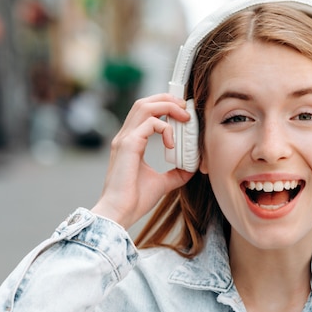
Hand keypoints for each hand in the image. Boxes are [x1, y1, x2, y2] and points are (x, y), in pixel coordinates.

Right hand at [91, 94, 194, 228]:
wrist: (120, 212)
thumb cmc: (134, 200)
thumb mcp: (162, 183)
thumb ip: (176, 173)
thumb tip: (192, 168)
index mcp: (130, 142)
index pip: (145, 113)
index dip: (163, 106)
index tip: (183, 113)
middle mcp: (125, 137)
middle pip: (144, 102)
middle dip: (167, 100)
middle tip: (185, 108)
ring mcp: (125, 139)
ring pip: (145, 106)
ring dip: (167, 108)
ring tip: (184, 118)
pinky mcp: (128, 145)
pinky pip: (150, 124)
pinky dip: (165, 129)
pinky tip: (171, 144)